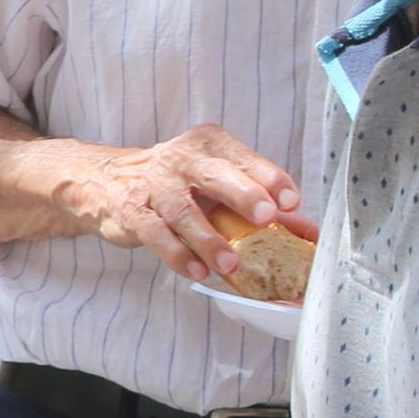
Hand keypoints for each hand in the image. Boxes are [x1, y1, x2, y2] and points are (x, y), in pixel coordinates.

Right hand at [58, 126, 301, 283]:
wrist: (108, 182)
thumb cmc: (178, 184)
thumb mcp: (218, 185)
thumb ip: (263, 205)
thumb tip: (310, 232)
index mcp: (210, 146)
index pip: (244, 159)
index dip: (270, 178)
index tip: (290, 202)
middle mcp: (182, 159)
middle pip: (215, 175)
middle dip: (243, 193)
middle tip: (265, 216)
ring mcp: (154, 185)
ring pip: (184, 210)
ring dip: (208, 239)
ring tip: (231, 264)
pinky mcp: (133, 210)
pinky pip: (156, 232)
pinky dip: (177, 254)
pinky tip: (196, 271)